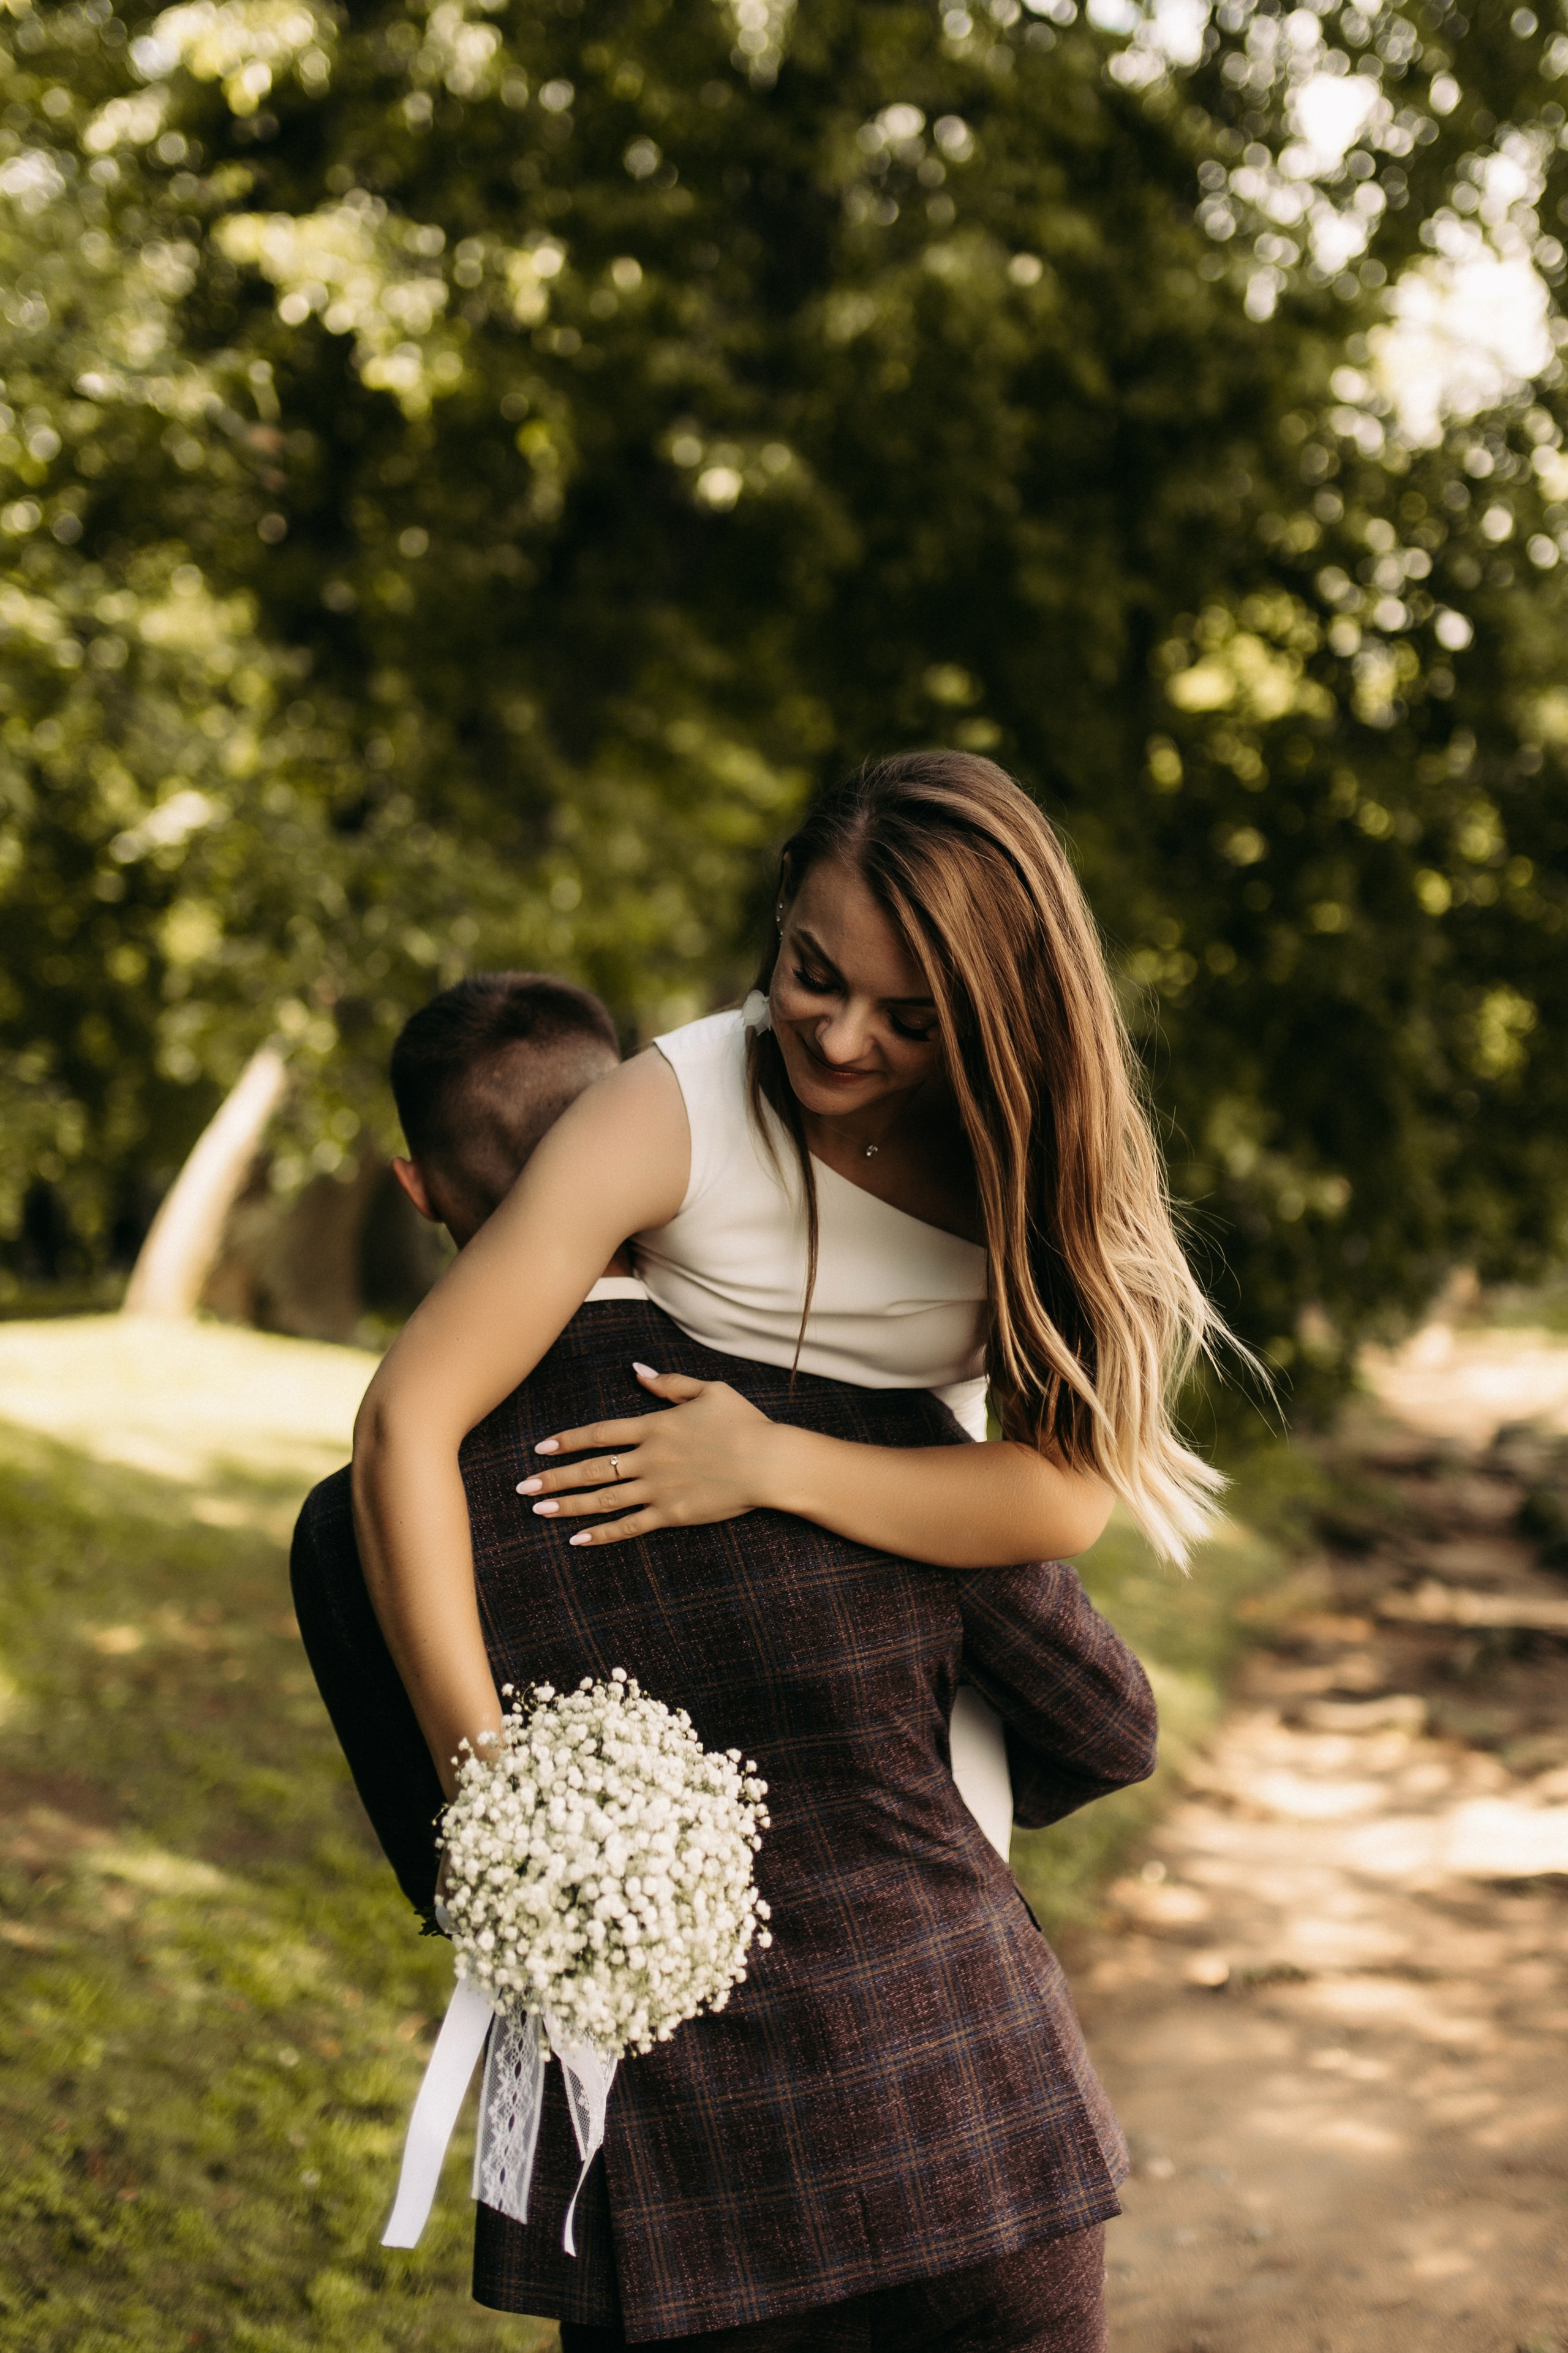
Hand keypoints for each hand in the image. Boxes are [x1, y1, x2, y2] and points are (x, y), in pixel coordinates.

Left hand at [515, 1365, 785, 1545]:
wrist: (771, 1462)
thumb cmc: (745, 1423)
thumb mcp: (709, 1390)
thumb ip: (670, 1383)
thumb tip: (637, 1372)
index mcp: (655, 1426)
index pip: (600, 1433)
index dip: (568, 1440)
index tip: (540, 1446)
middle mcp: (649, 1458)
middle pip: (591, 1468)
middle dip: (553, 1477)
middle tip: (522, 1487)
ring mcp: (658, 1488)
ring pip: (603, 1498)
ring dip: (567, 1505)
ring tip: (538, 1511)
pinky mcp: (672, 1514)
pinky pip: (630, 1526)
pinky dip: (602, 1534)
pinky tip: (577, 1539)